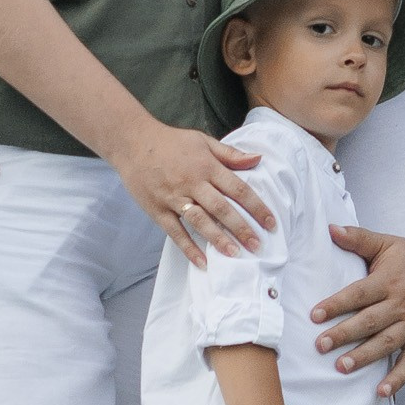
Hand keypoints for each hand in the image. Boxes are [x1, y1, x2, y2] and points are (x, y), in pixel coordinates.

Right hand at [115, 118, 275, 265]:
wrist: (133, 142)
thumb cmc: (172, 142)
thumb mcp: (203, 141)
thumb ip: (231, 154)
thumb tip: (259, 159)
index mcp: (207, 166)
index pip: (238, 188)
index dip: (256, 207)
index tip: (271, 223)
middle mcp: (192, 182)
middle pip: (222, 208)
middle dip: (242, 228)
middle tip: (258, 246)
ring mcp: (174, 197)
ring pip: (200, 221)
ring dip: (218, 239)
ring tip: (235, 255)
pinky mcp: (158, 209)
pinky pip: (175, 232)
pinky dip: (189, 248)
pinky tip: (203, 262)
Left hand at [317, 225, 404, 392]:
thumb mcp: (389, 243)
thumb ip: (358, 238)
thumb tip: (330, 228)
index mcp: (389, 281)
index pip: (358, 294)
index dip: (336, 304)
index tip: (315, 314)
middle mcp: (401, 304)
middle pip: (369, 321)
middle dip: (343, 334)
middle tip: (320, 346)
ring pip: (386, 343)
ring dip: (364, 357)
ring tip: (341, 367)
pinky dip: (398, 378)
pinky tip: (381, 392)